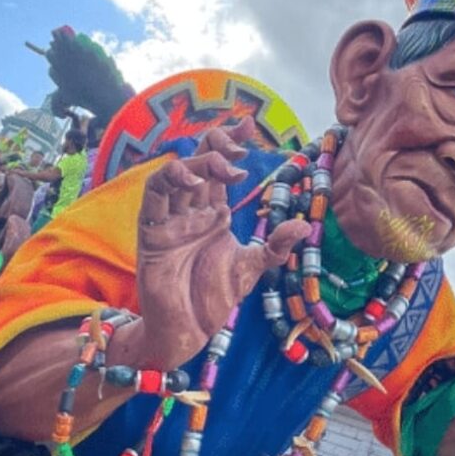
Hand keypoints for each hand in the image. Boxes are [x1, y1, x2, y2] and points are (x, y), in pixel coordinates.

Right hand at [135, 118, 308, 369]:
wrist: (188, 330)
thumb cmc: (213, 300)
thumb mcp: (252, 267)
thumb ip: (275, 245)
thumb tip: (302, 224)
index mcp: (213, 213)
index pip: (220, 166)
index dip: (230, 141)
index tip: (250, 125)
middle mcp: (190, 211)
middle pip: (198, 161)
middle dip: (217, 144)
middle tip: (240, 149)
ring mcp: (170, 219)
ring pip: (175, 173)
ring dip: (196, 161)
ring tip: (221, 166)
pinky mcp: (152, 232)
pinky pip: (154, 196)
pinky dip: (170, 180)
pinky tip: (194, 181)